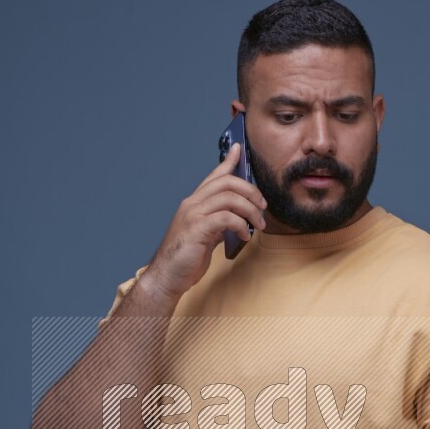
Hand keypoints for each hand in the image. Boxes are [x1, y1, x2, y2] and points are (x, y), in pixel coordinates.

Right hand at [148, 142, 266, 300]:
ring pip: (230, 197)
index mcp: (194, 204)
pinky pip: (226, 217)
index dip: (228, 162)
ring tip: (258, 225)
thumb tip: (236, 220)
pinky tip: (245, 236)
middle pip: (227, 182)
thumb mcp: (205, 237)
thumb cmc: (185, 259)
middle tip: (263, 207)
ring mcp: (193, 215)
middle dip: (251, 191)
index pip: (213, 177)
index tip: (239, 150)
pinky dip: (241, 225)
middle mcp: (192, 204)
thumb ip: (218, 224)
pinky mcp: (197, 229)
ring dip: (250, 210)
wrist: (166, 277)